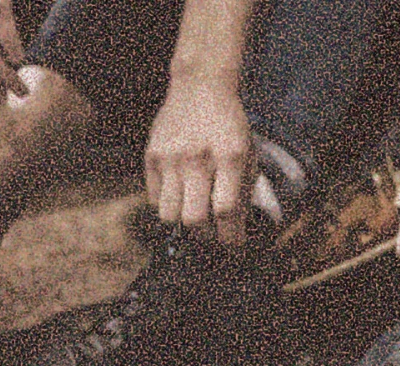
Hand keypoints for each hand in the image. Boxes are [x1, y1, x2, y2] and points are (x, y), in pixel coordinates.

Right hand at [143, 84, 252, 244]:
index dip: (230, 237)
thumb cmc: (229, 123)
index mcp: (229, 157)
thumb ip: (244, 189)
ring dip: (183, 224)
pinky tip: (180, 196)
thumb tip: (236, 228)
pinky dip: (168, 206)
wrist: (200, 86)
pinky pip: (155, 199)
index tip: (234, 247)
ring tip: (193, 217)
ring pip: (169, 215)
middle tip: (212, 237)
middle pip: (194, 219)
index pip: (226, 211)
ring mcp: (170, 158)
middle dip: (205, 238)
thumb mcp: (248, 152)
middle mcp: (198, 160)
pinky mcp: (152, 157)